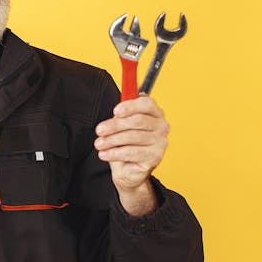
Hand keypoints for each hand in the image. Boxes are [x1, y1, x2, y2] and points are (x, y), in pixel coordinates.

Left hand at [93, 96, 168, 215]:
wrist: (128, 171)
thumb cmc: (126, 144)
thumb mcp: (122, 124)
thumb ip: (124, 110)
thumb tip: (127, 90)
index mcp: (155, 113)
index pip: (147, 103)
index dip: (130, 106)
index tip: (115, 111)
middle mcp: (161, 126)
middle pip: (138, 121)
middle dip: (115, 125)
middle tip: (99, 130)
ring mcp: (161, 142)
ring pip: (133, 137)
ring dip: (112, 140)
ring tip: (99, 144)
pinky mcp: (155, 157)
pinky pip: (133, 152)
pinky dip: (115, 153)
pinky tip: (105, 154)